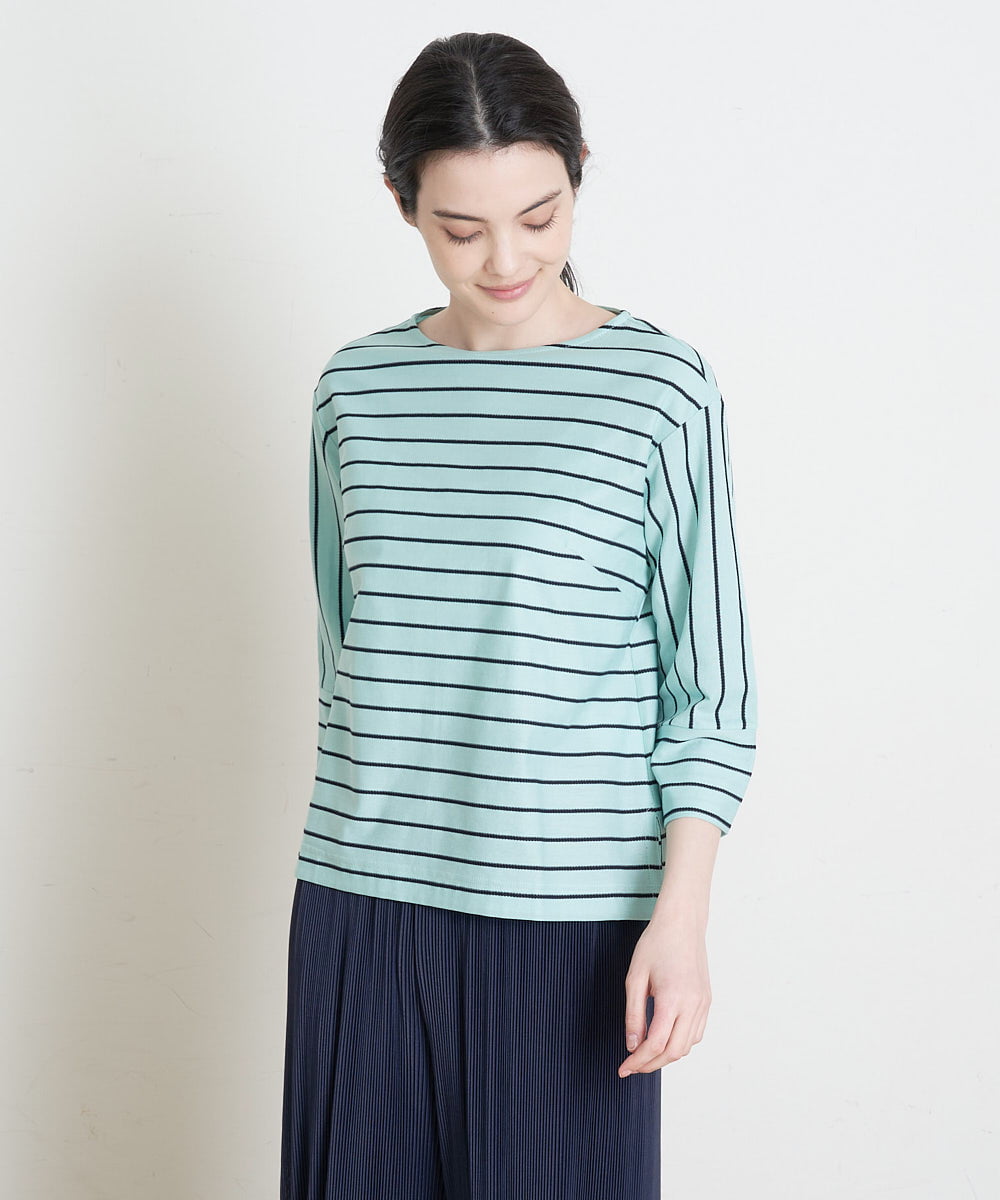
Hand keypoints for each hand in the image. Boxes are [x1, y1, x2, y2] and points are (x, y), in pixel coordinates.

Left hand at [617, 909, 711, 1076]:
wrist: (682, 923)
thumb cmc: (656, 943)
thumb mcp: (635, 977)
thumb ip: (632, 1014)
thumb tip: (632, 1044)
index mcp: (673, 998)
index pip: (655, 1044)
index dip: (638, 1061)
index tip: (623, 1068)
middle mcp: (692, 1005)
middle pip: (673, 1052)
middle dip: (651, 1064)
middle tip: (632, 1065)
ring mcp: (703, 1004)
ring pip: (687, 1046)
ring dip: (666, 1056)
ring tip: (645, 1054)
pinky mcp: (707, 1001)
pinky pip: (696, 1034)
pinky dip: (680, 1043)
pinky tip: (664, 1039)